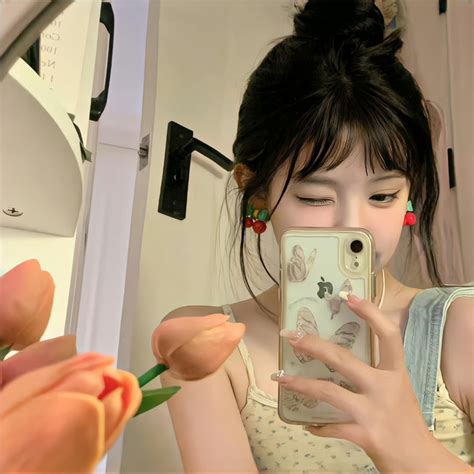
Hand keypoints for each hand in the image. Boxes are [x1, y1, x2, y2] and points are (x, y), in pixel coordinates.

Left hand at [274, 295, 462, 471]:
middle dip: (312, 345)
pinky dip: (316, 425)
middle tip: (290, 335)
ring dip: (300, 385)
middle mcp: (384, 387)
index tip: (348, 296)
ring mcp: (372, 411)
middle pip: (343, 359)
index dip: (370, 313)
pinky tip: (306, 423)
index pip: (388, 335)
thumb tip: (341, 352)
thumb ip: (377, 370)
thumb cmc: (405, 420)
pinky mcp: (364, 435)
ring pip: (328, 391)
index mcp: (395, 372)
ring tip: (280, 378)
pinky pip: (331, 426)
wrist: (421, 462)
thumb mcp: (397, 388)